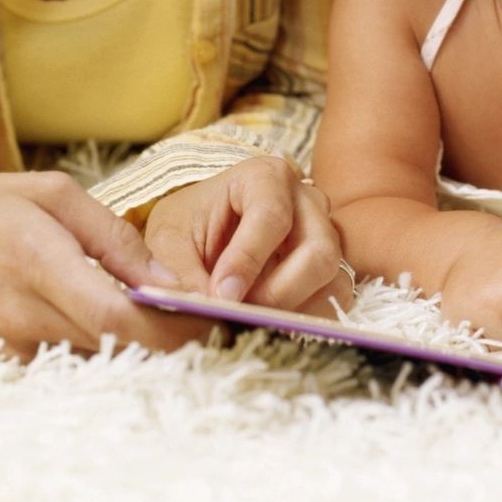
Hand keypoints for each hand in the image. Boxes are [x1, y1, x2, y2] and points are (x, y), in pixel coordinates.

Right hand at [0, 173, 211, 360]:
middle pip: (117, 348)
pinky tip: (101, 318)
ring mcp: (7, 347)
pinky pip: (64, 361)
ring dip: (133, 343)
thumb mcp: (46, 194)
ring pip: (94, 358)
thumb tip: (165, 282)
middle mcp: (21, 314)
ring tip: (155, 311)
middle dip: (168, 336)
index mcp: (36, 259)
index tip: (209, 316)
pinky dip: (93, 345)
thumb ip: (111, 237)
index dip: (175, 327)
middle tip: (198, 313)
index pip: (121, 318)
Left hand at [142, 156, 351, 317]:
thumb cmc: (187, 226)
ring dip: (292, 310)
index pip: (272, 215)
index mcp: (265, 177)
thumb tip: (203, 307)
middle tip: (238, 311)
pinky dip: (303, 320)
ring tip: (248, 319)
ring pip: (332, 279)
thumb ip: (179, 272)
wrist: (199, 235)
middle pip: (319, 250)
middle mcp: (306, 201)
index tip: (220, 295)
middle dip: (278, 292)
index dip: (248, 259)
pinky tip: (268, 324)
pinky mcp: (329, 270)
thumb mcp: (168, 242)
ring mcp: (325, 235)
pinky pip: (333, 301)